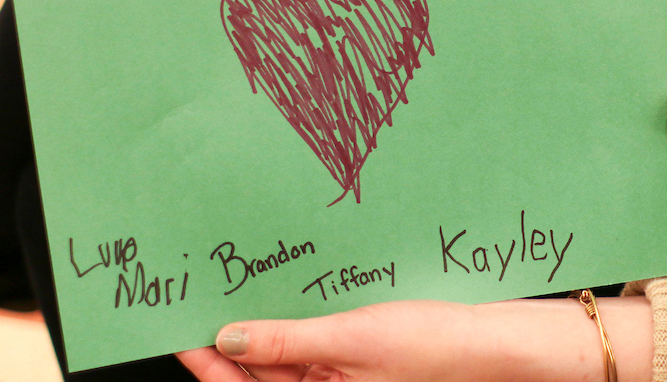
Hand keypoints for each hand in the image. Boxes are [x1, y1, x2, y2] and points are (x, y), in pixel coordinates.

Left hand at [178, 297, 653, 381]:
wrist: (485, 343)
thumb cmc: (430, 347)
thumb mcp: (350, 339)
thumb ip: (286, 341)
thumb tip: (229, 339)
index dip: (206, 363)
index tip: (180, 331)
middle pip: (256, 376)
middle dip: (227, 343)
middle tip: (200, 303)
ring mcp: (336, 380)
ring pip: (279, 360)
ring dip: (257, 330)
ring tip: (232, 294)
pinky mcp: (349, 361)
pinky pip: (307, 347)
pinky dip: (288, 326)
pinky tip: (279, 298)